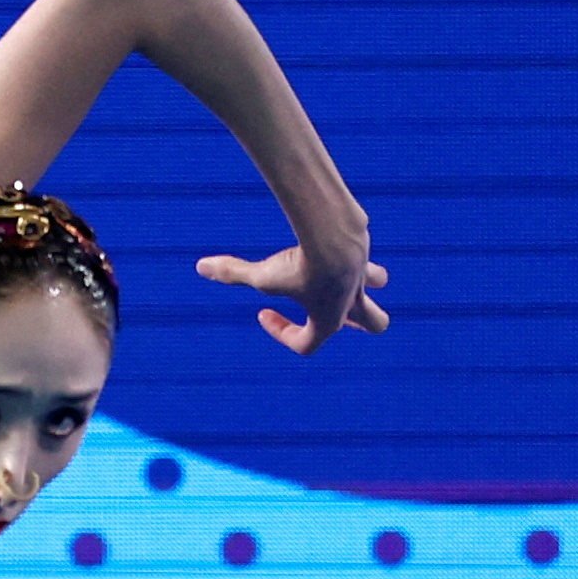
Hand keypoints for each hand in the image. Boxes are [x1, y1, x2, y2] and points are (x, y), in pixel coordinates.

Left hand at [196, 222, 388, 354]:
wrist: (335, 234)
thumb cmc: (300, 264)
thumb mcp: (262, 275)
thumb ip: (232, 273)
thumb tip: (200, 266)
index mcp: (328, 321)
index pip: (306, 344)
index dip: (279, 333)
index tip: (261, 313)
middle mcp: (352, 302)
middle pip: (375, 323)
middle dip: (361, 322)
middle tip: (332, 310)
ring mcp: (363, 277)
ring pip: (377, 288)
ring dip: (366, 286)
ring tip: (341, 277)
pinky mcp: (364, 252)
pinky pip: (365, 258)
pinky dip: (353, 256)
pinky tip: (330, 245)